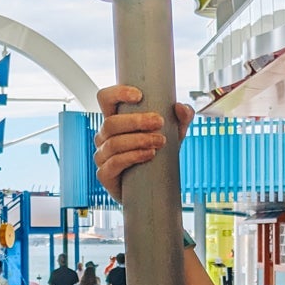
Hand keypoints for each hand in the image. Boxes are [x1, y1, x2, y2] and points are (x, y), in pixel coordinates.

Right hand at [92, 85, 194, 203]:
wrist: (153, 190)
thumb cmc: (157, 157)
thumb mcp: (173, 135)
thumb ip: (181, 120)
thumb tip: (181, 108)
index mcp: (115, 121)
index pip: (105, 99)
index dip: (117, 93)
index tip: (139, 95)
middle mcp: (105, 136)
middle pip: (111, 122)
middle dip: (136, 121)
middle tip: (160, 122)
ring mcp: (102, 156)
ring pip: (114, 143)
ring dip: (138, 140)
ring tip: (160, 142)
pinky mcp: (105, 175)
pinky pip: (114, 163)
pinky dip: (133, 157)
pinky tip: (149, 155)